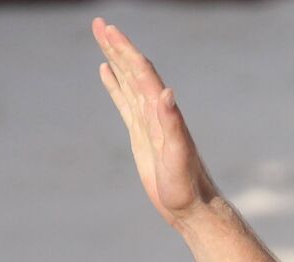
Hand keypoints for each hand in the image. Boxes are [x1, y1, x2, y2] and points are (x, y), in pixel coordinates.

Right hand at [93, 17, 219, 228]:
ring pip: (129, 83)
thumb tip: (166, 92)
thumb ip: (173, 124)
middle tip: (99, 23)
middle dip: (118, 47)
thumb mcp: (179, 155)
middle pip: (135, 72)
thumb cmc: (188, 186)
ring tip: (102, 38)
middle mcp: (157, 113)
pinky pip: (125, 103)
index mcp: (164, 114)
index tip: (108, 29)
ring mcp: (149, 123)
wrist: (194, 207)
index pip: (142, 74)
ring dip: (116, 60)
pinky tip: (107, 73)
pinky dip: (116, 85)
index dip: (126, 50)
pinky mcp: (143, 135)